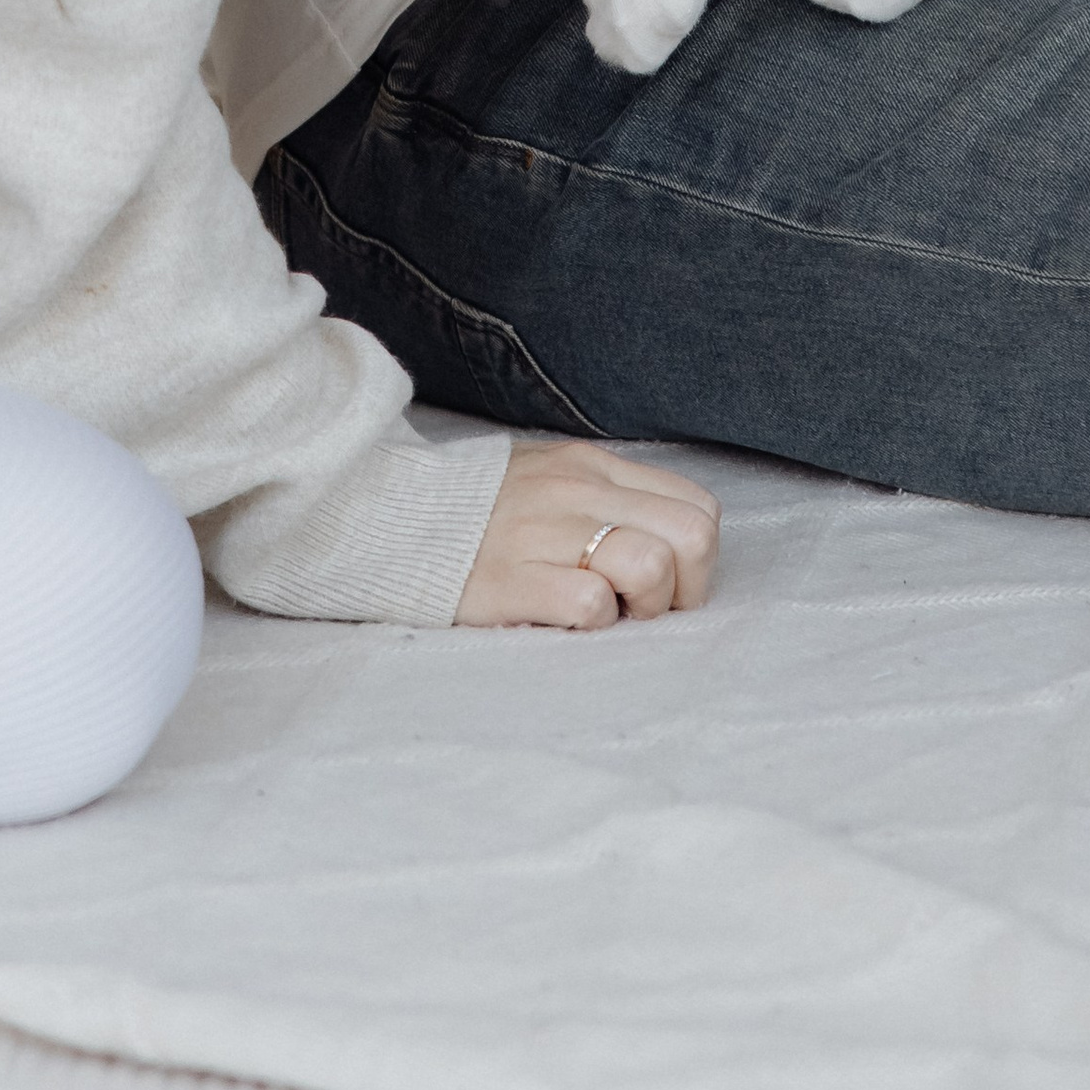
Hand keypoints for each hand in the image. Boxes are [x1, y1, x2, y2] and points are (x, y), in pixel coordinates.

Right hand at [456, 433, 720, 630]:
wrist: (392, 518)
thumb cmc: (485, 514)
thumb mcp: (553, 481)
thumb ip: (609, 501)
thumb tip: (669, 549)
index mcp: (592, 467)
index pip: (697, 507)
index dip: (694, 559)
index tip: (662, 585)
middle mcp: (576, 490)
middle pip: (692, 536)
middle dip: (684, 588)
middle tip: (642, 608)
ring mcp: (544, 533)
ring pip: (650, 565)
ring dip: (641, 606)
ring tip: (605, 611)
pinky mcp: (510, 579)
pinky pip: (590, 604)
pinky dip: (591, 623)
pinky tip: (564, 617)